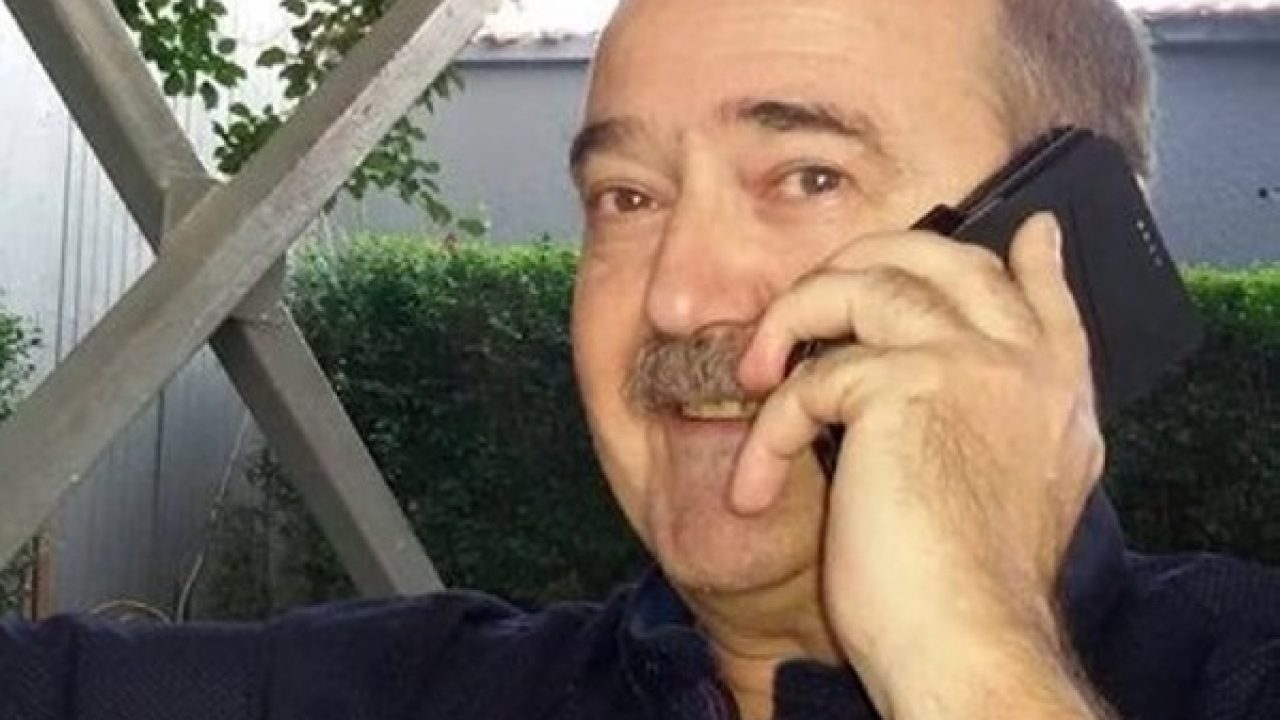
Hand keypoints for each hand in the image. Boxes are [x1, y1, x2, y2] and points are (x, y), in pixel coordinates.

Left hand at [732, 214, 1106, 717]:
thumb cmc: (971, 587)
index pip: (1046, 296)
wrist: (966, 642)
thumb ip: (1011, 419)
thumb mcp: (1019, 491)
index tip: (1026, 227)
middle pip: (944, 259)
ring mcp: (968, 364)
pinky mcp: (904, 385)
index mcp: (1054, 393)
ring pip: (864, 284)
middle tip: (811, 298)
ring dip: (789, 324)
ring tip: (754, 378)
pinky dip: (766, 434)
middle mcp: (1023, 365)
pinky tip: (754, 487)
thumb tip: (998, 369)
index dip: (1032, 258)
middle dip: (861, 261)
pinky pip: (808, 380)